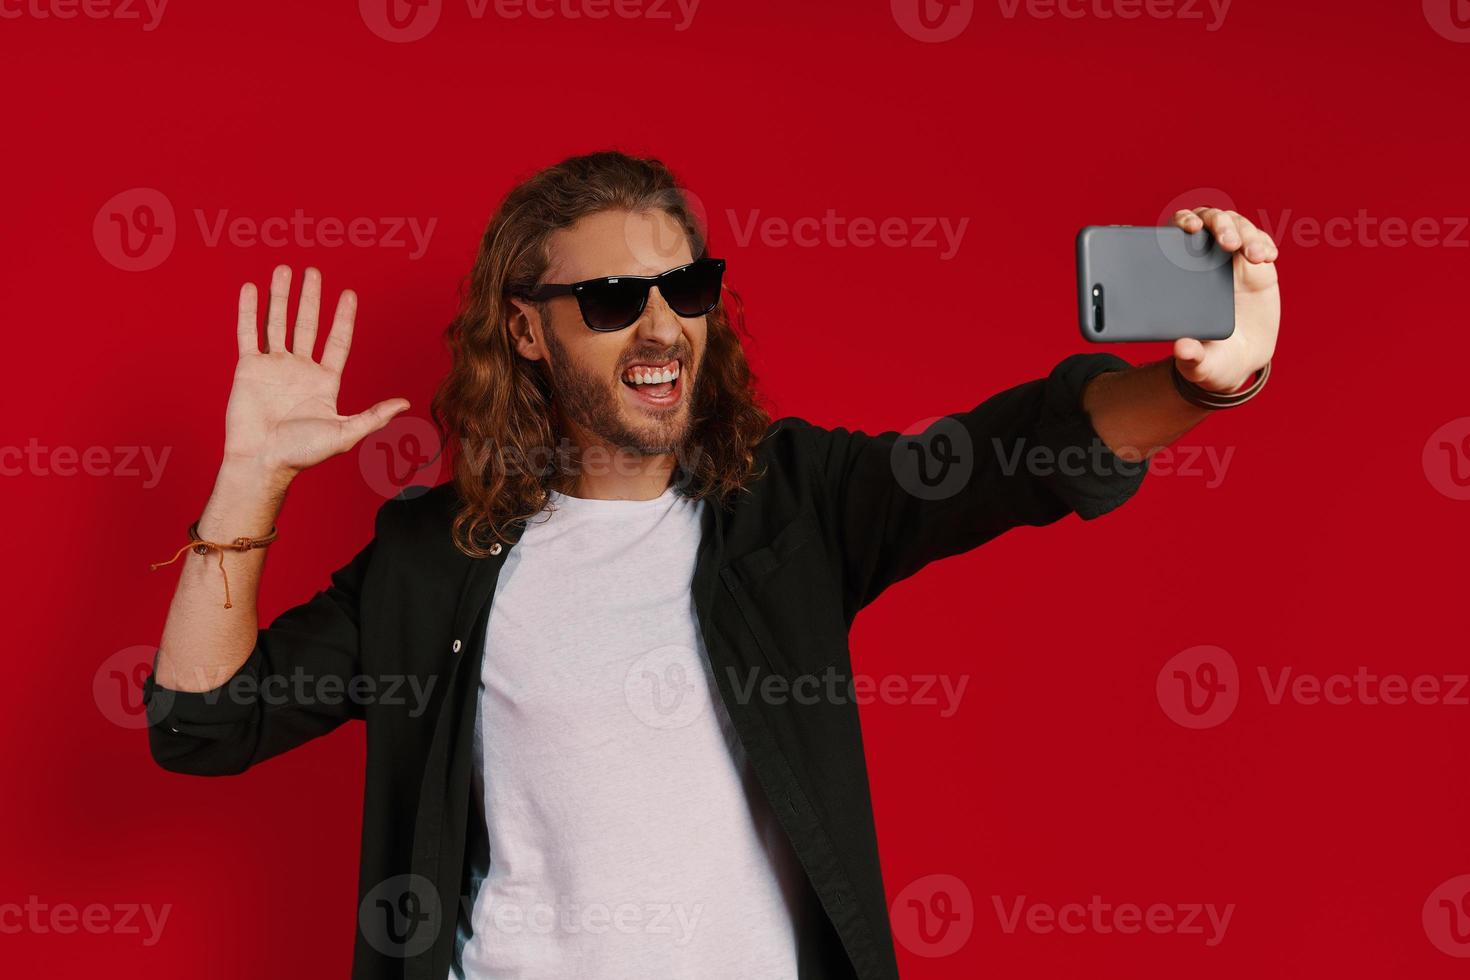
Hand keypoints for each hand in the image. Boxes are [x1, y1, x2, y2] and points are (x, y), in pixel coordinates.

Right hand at [222, 265, 409, 481]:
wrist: (262, 462)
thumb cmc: (302, 454)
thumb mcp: (345, 434)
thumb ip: (373, 416)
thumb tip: (405, 404)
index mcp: (325, 382)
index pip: (337, 342)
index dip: (343, 319)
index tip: (348, 294)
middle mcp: (300, 370)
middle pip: (307, 325)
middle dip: (310, 298)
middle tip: (313, 271)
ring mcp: (274, 367)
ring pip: (278, 323)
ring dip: (281, 297)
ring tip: (285, 270)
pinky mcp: (249, 369)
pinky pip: (249, 334)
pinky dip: (249, 311)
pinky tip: (251, 289)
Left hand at [1170, 207, 1279, 393]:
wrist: (1238, 359)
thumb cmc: (1209, 357)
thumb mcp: (1197, 363)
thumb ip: (1190, 357)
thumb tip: (1181, 348)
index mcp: (1179, 275)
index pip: (1175, 235)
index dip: (1182, 222)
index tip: (1189, 228)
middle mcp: (1204, 260)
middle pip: (1209, 222)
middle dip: (1219, 224)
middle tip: (1228, 243)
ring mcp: (1232, 260)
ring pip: (1237, 228)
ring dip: (1246, 234)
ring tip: (1256, 257)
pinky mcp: (1257, 266)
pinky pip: (1260, 243)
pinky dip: (1264, 244)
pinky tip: (1267, 257)